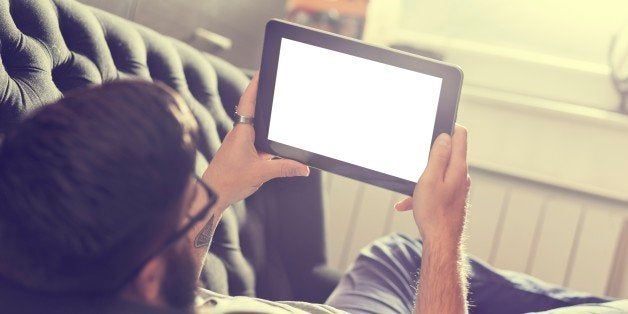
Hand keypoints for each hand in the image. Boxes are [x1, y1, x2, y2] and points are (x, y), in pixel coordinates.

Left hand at [202, 73, 309, 206]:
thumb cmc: (229, 181)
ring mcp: (238, 143)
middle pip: (251, 109)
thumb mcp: (261, 174)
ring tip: (277, 109)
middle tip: (273, 84)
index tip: (261, 72)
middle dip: (261, 97)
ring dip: (263, 117)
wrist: (212, 195)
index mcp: (242, 132)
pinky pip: (254, 138)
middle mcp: (239, 134)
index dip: (255, 86)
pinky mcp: (239, 152)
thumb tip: (304, 167)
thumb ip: (285, 168)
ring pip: (253, 125)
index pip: (248, 102)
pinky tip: (272, 141)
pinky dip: (264, 135)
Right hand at [394, 125, 469, 242]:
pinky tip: (407, 204)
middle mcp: (461, 176)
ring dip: (422, 178)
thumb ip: (438, 156)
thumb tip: (446, 137)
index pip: (460, 136)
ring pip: (438, 173)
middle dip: (430, 154)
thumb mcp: (429, 179)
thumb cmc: (434, 212)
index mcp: (457, 167)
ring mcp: (458, 188)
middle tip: (416, 158)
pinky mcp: (452, 199)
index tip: (436, 126)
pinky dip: (422, 193)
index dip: (449, 126)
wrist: (441, 242)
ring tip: (408, 191)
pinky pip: (436, 189)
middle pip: (449, 153)